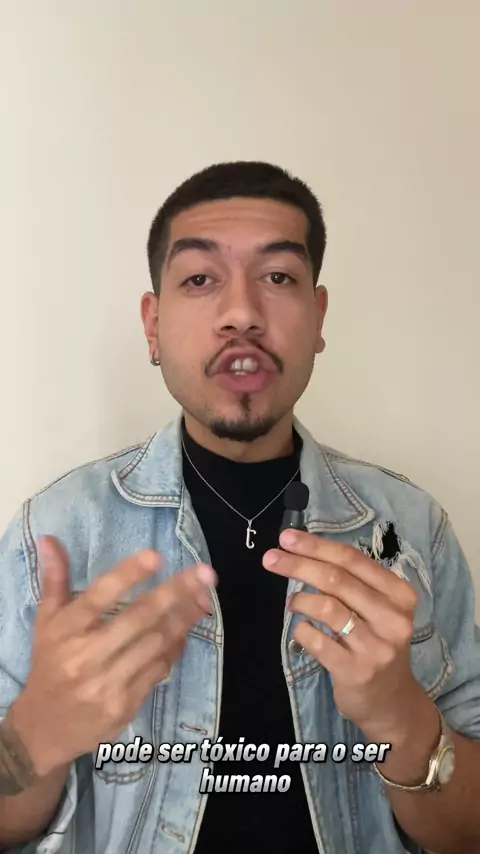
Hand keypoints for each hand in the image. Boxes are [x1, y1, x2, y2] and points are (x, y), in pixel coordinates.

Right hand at [11, 537, 215, 777]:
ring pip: (156, 644)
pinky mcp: (126, 704)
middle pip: (138, 619)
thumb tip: (51, 539)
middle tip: (205, 573)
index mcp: (65, 631)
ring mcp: (107, 683)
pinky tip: (187, 628)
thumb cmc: (50, 664)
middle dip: (176, 593)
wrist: (45, 729)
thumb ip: (55, 579)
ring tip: (204, 597)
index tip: (156, 556)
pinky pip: (160, 668)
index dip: (127, 576)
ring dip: (185, 618)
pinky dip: (177, 646)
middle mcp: (85, 656)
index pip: (98, 598)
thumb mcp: (46, 622)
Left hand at [263, 529, 426, 742]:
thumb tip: (303, 550)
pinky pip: (317, 640)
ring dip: (300, 600)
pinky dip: (302, 630)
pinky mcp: (356, 670)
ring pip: (326, 608)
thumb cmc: (377, 643)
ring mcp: (376, 646)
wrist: (391, 701)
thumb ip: (352, 583)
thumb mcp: (377, 609)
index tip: (287, 538)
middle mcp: (392, 618)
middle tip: (271, 559)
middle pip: (336, 579)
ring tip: (292, 603)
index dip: (316, 546)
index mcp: (399, 594)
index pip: (352, 560)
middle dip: (298, 565)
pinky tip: (302, 629)